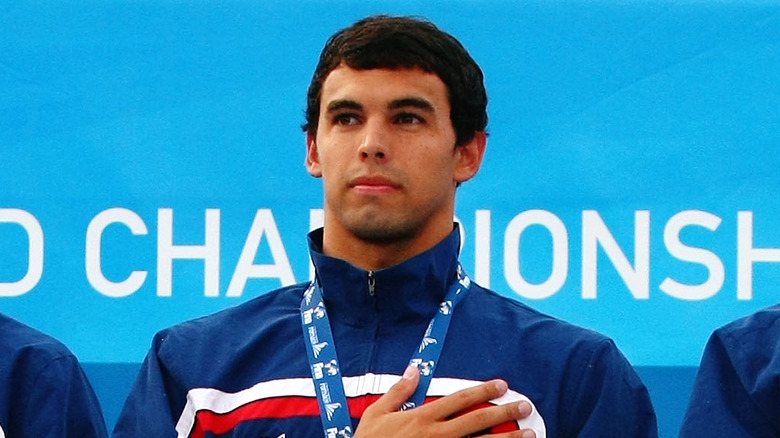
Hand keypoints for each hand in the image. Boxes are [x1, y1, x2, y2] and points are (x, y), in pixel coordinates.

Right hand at [353, 366, 536, 437]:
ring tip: (529, 435)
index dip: (483, 390)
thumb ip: (398, 392)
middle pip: (478, 421)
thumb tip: (413, 370)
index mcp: (423, 417)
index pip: (459, 399)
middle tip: (525, 407)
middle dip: (504, 413)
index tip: (502, 385)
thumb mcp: (376, 414)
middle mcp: (438, 435)